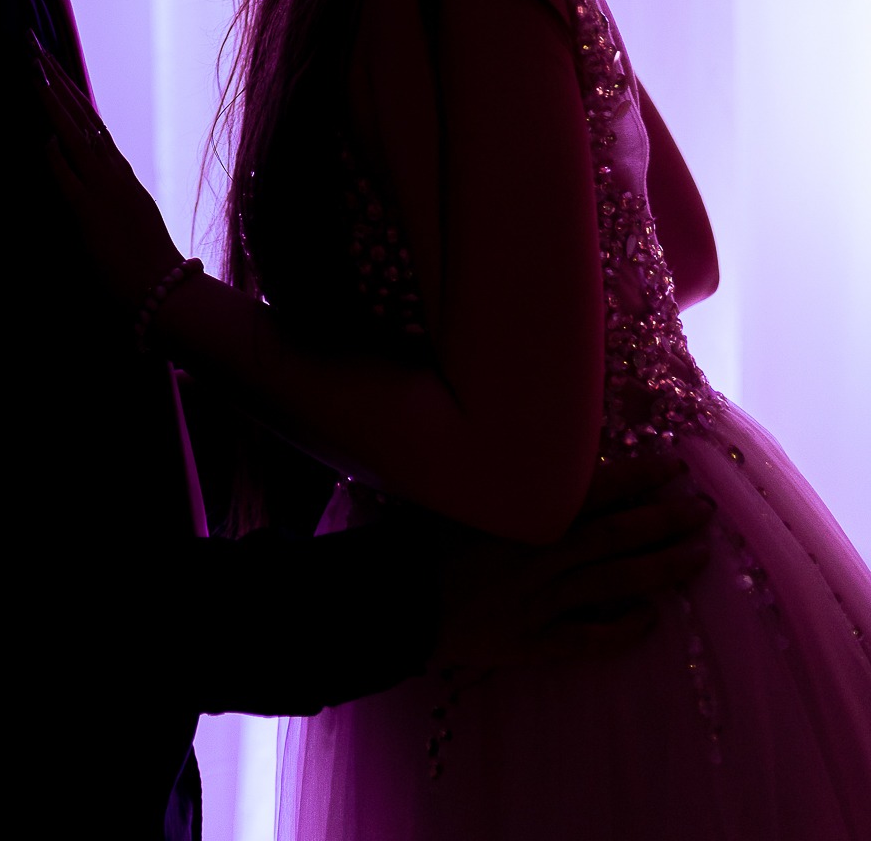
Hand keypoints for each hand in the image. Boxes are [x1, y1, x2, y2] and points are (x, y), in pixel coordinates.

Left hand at [32, 38, 181, 307]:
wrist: (168, 296)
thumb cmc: (148, 267)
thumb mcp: (129, 218)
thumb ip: (111, 193)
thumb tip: (82, 176)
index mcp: (122, 173)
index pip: (90, 120)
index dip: (68, 89)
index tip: (49, 62)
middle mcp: (115, 173)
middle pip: (80, 112)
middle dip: (54, 76)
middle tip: (32, 42)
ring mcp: (104, 191)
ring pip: (75, 133)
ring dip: (52, 98)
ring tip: (33, 66)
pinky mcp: (92, 215)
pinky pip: (68, 178)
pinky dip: (54, 155)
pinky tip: (41, 134)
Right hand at [435, 454, 712, 669]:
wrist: (390, 603)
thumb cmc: (415, 538)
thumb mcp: (457, 493)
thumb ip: (501, 480)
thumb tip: (536, 452)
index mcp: (526, 515)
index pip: (598, 492)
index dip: (639, 479)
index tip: (674, 466)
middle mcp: (544, 556)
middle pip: (619, 536)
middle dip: (665, 520)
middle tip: (704, 509)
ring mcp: (543, 603)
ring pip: (616, 582)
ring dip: (662, 567)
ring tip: (699, 554)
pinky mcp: (533, 642)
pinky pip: (588, 638)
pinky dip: (622, 629)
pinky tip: (653, 619)